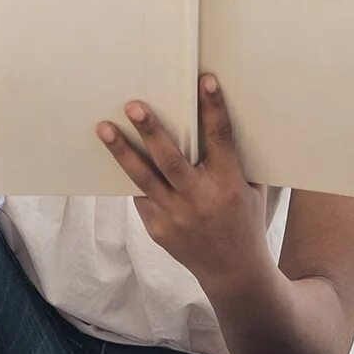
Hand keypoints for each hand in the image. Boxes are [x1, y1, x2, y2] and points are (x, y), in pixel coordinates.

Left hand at [96, 73, 271, 289]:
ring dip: (122, 151)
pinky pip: (141, 197)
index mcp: (229, 184)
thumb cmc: (245, 221)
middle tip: (133, 105)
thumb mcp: (250, 189)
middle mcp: (200, 199)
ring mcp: (176, 216)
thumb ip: (232, 161)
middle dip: (151, 131)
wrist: (234, 273)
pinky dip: (133, 178)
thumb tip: (213, 120)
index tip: (205, 81)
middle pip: (170, 161)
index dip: (213, 108)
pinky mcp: (158, 229)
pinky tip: (119, 157)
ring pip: (144, 179)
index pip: (221, 140)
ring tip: (103, 128)